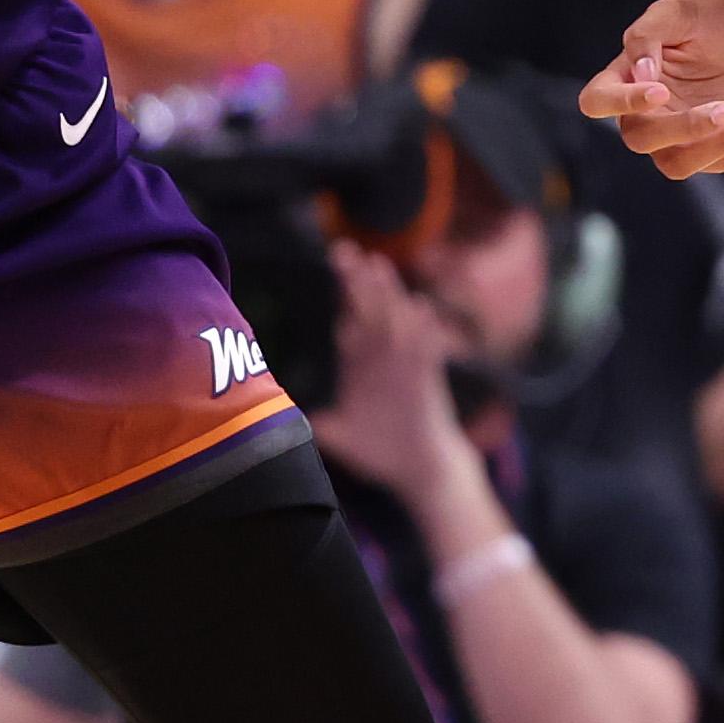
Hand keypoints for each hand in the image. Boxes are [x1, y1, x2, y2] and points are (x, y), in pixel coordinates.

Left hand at [301, 242, 477, 510]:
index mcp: (362, 369)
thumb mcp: (344, 439)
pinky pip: (426, 353)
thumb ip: (324, 426)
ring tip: (378, 265)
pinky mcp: (428, 384)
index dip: (343, 294)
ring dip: (388, 296)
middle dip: (358, 282)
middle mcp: (384, 363)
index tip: (333, 264)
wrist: (424, 473)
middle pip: (370, 313)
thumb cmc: (383, 453)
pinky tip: (420, 308)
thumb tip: (295, 419)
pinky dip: (424, 332)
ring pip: (396, 324)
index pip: (351, 321)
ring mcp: (407, 370)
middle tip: (343, 249)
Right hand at [580, 0, 723, 180]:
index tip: (660, 90)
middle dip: (683, 127)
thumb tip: (641, 72)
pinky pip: (716, 163)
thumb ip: (645, 35)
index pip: (596, 102)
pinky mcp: (705, 152)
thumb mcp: (672, 14)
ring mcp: (670, 139)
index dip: (621, 103)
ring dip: (712, 145)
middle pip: (639, 139)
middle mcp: (639, 116)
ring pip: (675, 165)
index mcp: (621, 80)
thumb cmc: (699, 22)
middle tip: (722, 108)